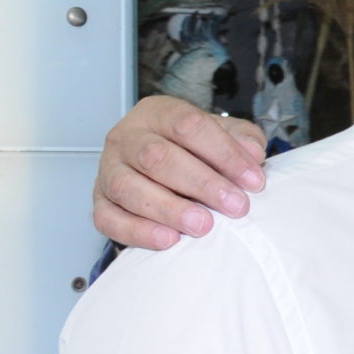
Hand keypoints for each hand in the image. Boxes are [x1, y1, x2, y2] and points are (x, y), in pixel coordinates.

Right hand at [94, 94, 267, 249]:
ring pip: (128, 187)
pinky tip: (169, 239)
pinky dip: (138, 231)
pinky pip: (108, 218)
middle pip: (157, 157)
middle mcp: (126, 137)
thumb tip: (252, 153)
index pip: (188, 126)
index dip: (224, 153)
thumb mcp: (224, 134)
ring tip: (203, 225)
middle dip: (201, 183)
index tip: (254, 181)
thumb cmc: (195, 148)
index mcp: (157, 113)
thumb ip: (242, 139)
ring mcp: (108, 169)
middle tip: (235, 206)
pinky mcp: (100, 202)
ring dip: (168, 209)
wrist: (162, 165)